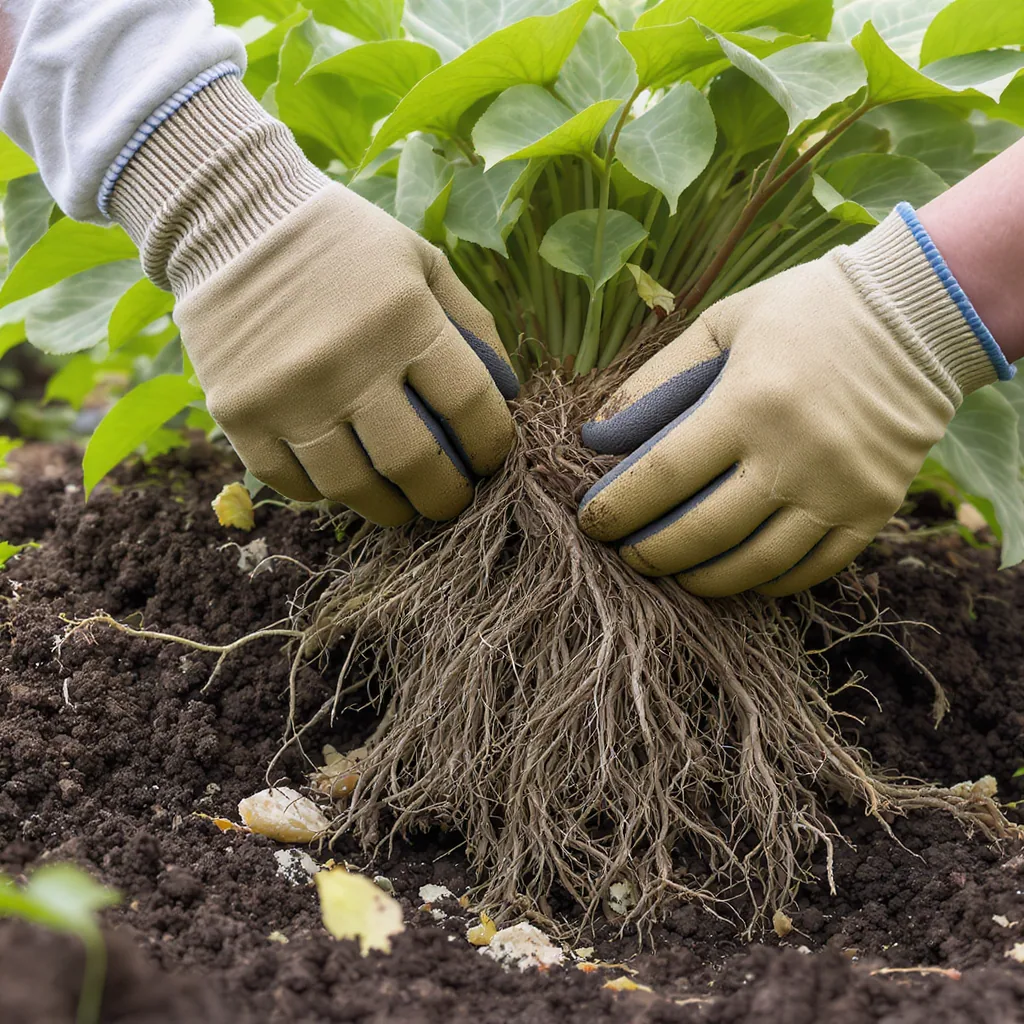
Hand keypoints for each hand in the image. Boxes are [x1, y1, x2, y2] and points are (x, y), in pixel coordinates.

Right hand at [109, 74, 517, 524]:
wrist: (231, 217)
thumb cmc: (343, 242)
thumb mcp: (420, 260)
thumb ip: (472, 322)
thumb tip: (510, 394)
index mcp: (404, 319)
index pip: (470, 406)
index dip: (492, 444)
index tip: (491, 458)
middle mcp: (347, 363)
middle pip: (415, 464)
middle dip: (446, 497)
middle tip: (453, 501)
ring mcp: (288, 394)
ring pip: (351, 487)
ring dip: (388, 509)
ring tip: (402, 505)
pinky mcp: (239, 414)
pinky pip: (291, 482)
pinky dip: (323, 492)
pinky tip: (341, 482)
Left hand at [578, 204, 1011, 596]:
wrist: (917, 316)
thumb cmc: (803, 313)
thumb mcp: (722, 324)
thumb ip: (655, 380)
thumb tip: (595, 437)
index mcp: (751, 401)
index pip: (664, 475)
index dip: (618, 508)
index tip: (590, 521)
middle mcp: (797, 453)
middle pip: (703, 533)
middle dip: (651, 554)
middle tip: (626, 554)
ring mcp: (840, 489)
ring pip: (755, 565)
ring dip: (702, 579)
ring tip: (674, 571)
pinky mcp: (872, 510)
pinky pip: (810, 570)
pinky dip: (765, 581)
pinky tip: (736, 573)